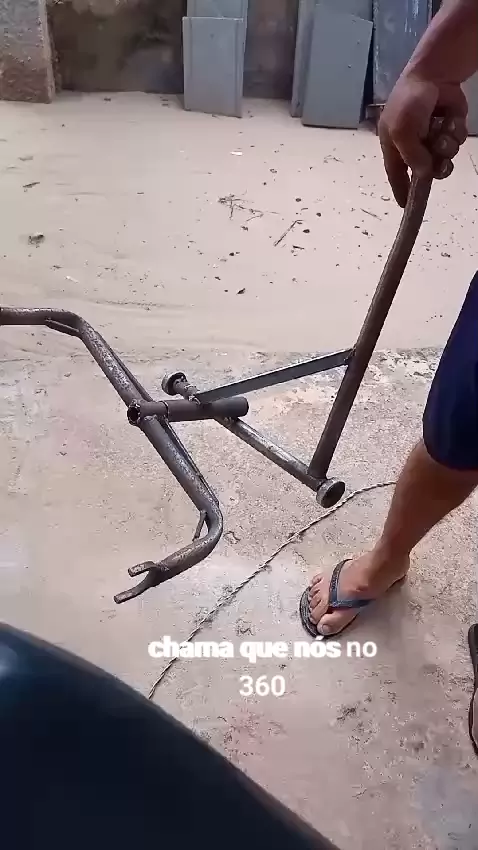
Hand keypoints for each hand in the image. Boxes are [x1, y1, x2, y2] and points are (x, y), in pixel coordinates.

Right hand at [378, 72, 467, 206]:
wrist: (434, 74)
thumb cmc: (409, 102)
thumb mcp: (402, 131)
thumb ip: (412, 156)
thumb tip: (423, 176)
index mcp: (394, 146)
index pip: (396, 175)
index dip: (401, 190)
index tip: (406, 206)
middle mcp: (413, 145)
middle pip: (426, 171)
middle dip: (434, 167)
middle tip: (438, 163)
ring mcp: (432, 137)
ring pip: (444, 158)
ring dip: (446, 147)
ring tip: (441, 132)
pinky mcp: (449, 129)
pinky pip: (456, 143)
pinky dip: (455, 134)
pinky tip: (450, 120)